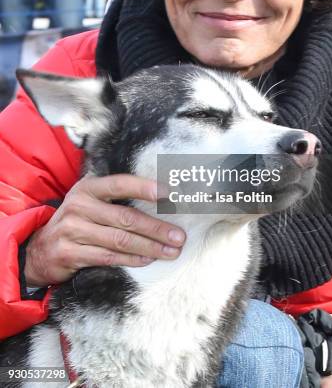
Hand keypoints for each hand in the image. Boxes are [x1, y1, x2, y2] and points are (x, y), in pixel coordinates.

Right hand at [24, 174, 185, 286]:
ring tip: (171, 251)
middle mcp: (79, 206)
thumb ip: (115, 197)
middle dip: (156, 228)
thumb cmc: (77, 220)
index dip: (144, 187)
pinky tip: (148, 260)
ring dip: (150, 247)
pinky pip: (109, 257)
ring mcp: (73, 230)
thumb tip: (160, 198)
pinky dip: (132, 259)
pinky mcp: (70, 253)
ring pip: (120, 240)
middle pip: (126, 218)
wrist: (39, 248)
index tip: (169, 193)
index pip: (120, 184)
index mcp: (88, 188)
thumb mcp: (89, 201)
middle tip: (179, 236)